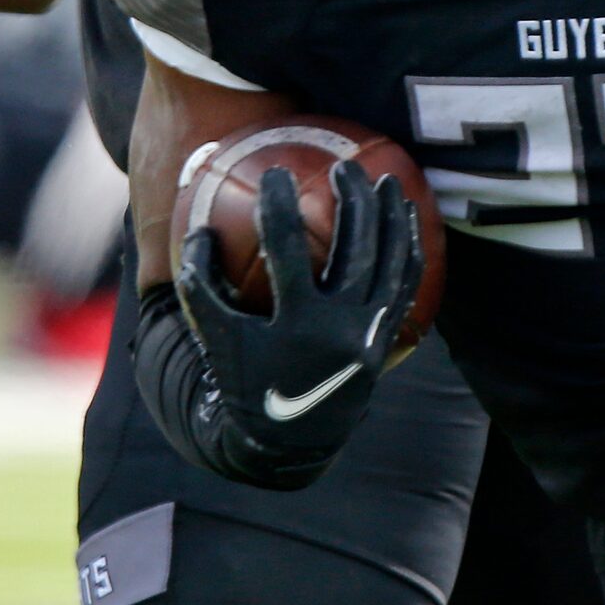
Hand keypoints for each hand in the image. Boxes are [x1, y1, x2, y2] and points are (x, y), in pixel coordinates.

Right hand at [174, 161, 422, 483]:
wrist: (289, 438)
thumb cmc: (244, 378)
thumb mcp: (213, 336)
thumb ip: (199, 283)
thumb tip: (196, 227)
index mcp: (292, 325)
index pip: (286, 251)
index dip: (279, 207)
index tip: (274, 172)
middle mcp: (338, 328)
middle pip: (355, 250)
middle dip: (352, 201)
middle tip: (344, 166)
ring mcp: (370, 333)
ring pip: (391, 263)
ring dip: (391, 217)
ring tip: (386, 179)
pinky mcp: (388, 336)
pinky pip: (407, 283)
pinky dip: (408, 247)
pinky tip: (406, 218)